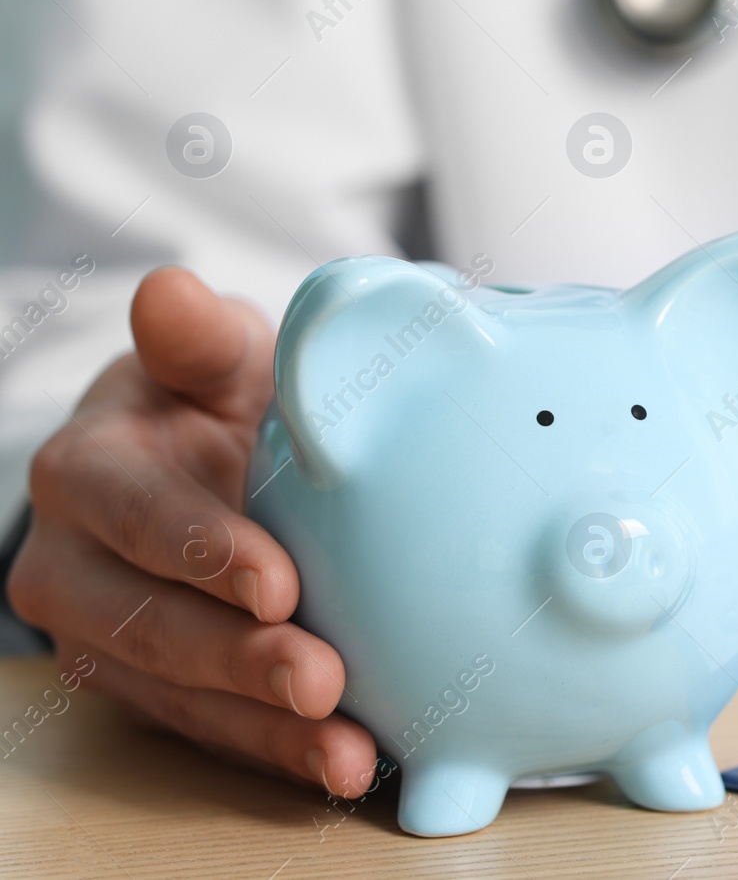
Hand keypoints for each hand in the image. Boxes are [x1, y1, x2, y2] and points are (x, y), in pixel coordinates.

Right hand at [8, 268, 376, 794]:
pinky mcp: (153, 689)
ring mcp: (110, 636)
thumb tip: (171, 292)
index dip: (198, 550)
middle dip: (236, 658)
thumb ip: (199, 337)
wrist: (213, 461)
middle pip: (149, 623)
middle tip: (321, 678)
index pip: (132, 515)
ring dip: (263, 725)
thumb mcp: (216, 357)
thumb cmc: (221, 403)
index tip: (275, 580)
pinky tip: (341, 764)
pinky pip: (210, 729)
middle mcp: (76, 564)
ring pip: (178, 691)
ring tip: (344, 749)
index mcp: (87, 472)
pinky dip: (275, 750)